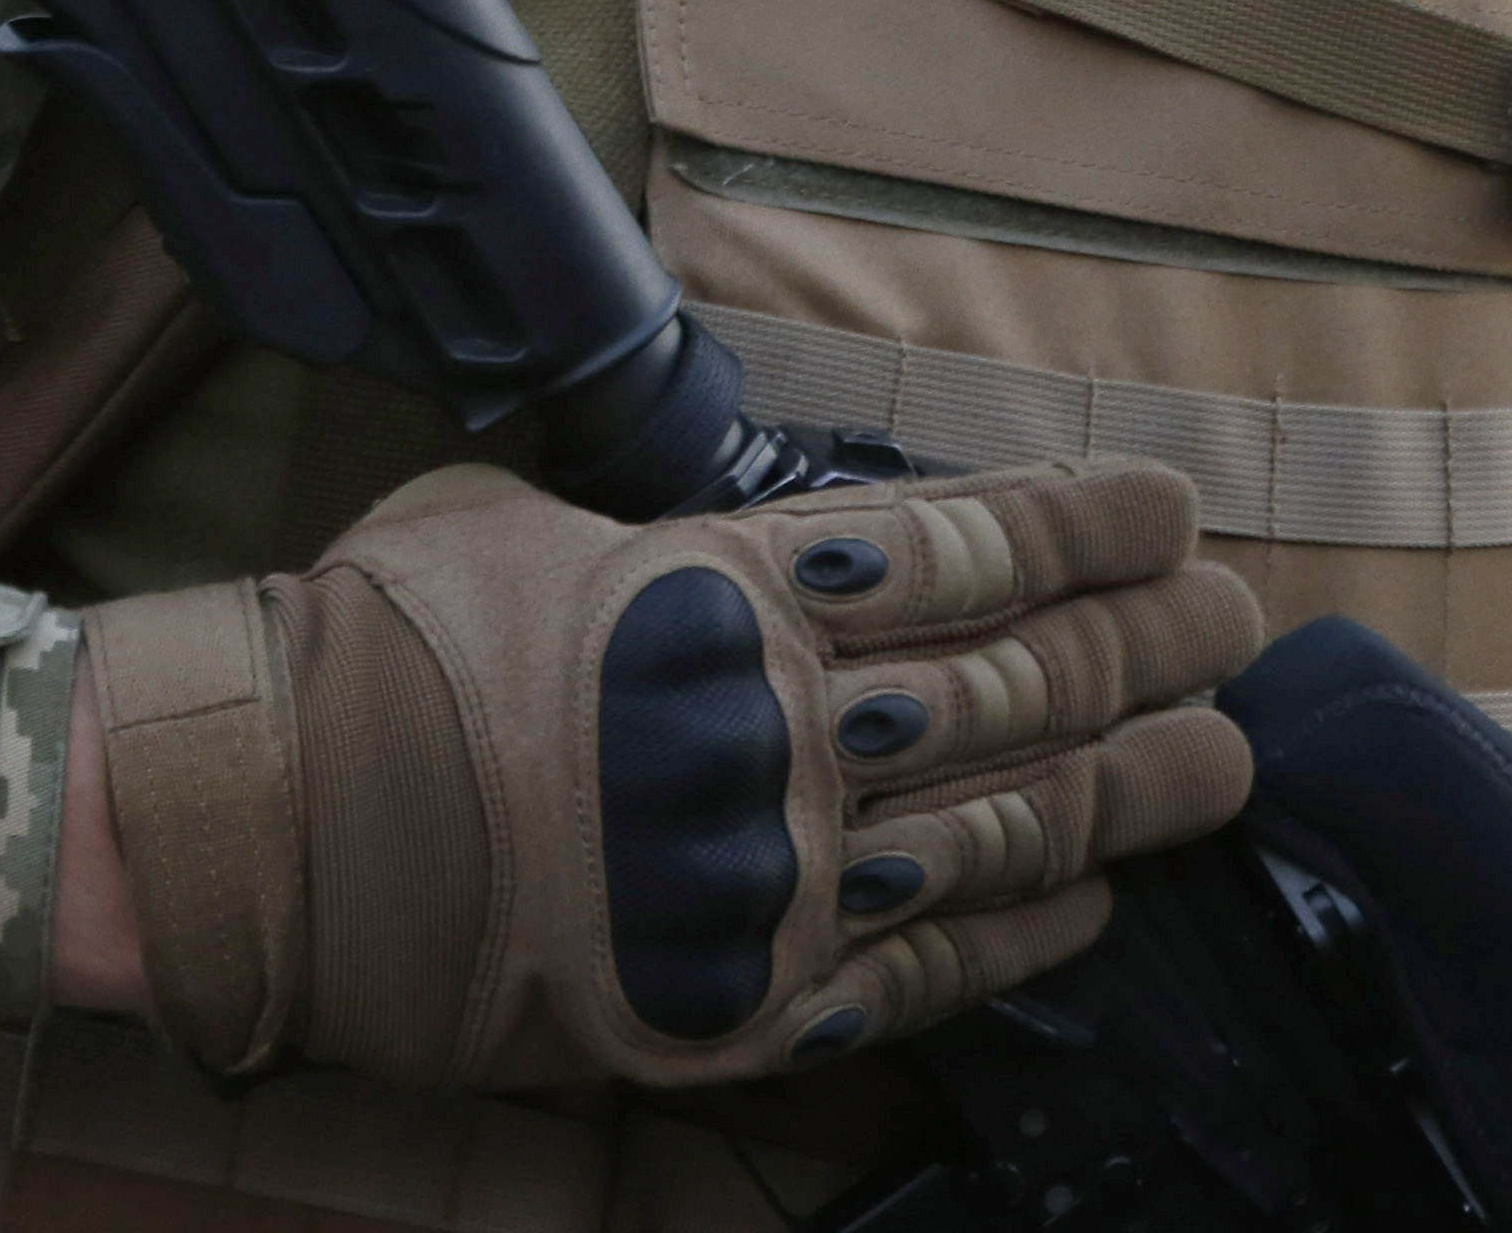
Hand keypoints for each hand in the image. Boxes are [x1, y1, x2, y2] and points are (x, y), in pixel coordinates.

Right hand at [83, 457, 1258, 1095]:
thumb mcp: (531, 519)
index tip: (1175, 511)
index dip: (1088, 530)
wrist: (276, 823)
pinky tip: (1095, 907)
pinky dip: (1027, 938)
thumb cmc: (384, 643)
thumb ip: (671, 537)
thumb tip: (749, 544)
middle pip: (1024, 684)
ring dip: (1135, 792)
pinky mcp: (746, 1000)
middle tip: (1235, 628)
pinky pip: (930, 973)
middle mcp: (784, 727)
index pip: (965, 548)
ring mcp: (777, 876)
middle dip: (1150, 651)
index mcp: (733, 588)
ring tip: (1224, 764)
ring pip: (1010, 826)